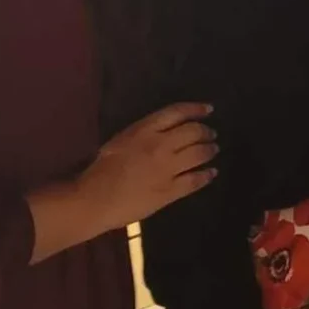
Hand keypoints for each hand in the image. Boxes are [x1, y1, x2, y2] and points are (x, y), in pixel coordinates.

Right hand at [27, 103, 215, 262]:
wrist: (95, 199)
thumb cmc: (101, 169)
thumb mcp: (120, 140)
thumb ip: (143, 134)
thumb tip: (162, 132)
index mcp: (144, 130)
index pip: (177, 112)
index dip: (196, 109)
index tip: (208, 109)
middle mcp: (160, 145)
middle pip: (193, 132)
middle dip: (206, 131)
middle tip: (211, 134)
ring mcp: (167, 168)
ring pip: (199, 154)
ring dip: (209, 150)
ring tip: (213, 149)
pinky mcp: (170, 191)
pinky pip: (195, 180)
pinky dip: (207, 175)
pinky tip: (212, 173)